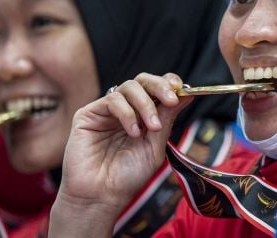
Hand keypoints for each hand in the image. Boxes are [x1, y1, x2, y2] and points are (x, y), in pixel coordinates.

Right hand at [49, 73, 191, 236]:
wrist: (101, 196)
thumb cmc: (127, 177)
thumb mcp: (155, 147)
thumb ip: (167, 119)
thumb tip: (188, 94)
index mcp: (141, 115)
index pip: (155, 89)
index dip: (168, 84)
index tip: (182, 90)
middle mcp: (124, 109)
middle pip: (142, 81)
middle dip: (159, 86)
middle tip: (171, 100)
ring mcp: (106, 111)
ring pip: (128, 87)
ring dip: (145, 104)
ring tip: (151, 128)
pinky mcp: (88, 114)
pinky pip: (112, 100)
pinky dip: (127, 113)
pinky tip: (133, 132)